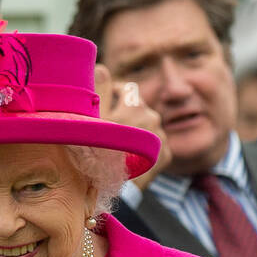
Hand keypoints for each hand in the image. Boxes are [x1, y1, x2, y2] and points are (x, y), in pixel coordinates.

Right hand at [94, 64, 171, 189]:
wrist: (112, 189)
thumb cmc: (95, 152)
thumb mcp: (90, 118)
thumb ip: (97, 87)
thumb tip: (101, 66)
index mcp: (134, 105)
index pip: (126, 89)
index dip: (114, 93)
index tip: (106, 103)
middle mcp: (152, 117)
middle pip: (139, 107)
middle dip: (127, 113)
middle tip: (112, 129)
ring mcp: (160, 137)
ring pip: (149, 125)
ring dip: (138, 130)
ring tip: (122, 145)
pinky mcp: (165, 155)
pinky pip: (157, 143)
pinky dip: (146, 147)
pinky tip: (133, 156)